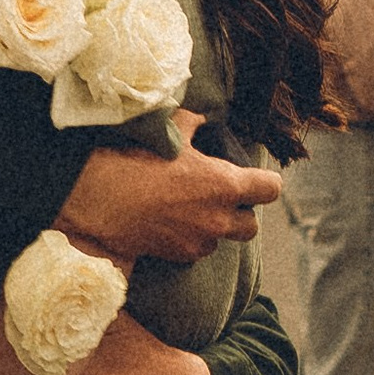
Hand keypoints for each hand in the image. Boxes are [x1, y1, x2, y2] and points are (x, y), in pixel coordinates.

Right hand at [59, 112, 278, 262]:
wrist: (102, 198)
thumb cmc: (137, 161)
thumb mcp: (170, 134)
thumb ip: (192, 124)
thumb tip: (200, 118)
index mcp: (226, 184)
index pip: (271, 188)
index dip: (264, 183)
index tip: (253, 180)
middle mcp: (219, 218)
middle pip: (251, 226)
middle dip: (240, 215)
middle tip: (220, 201)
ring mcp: (200, 241)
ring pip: (220, 241)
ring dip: (211, 230)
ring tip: (188, 214)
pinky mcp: (179, 256)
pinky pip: (194, 251)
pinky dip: (188, 241)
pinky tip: (169, 225)